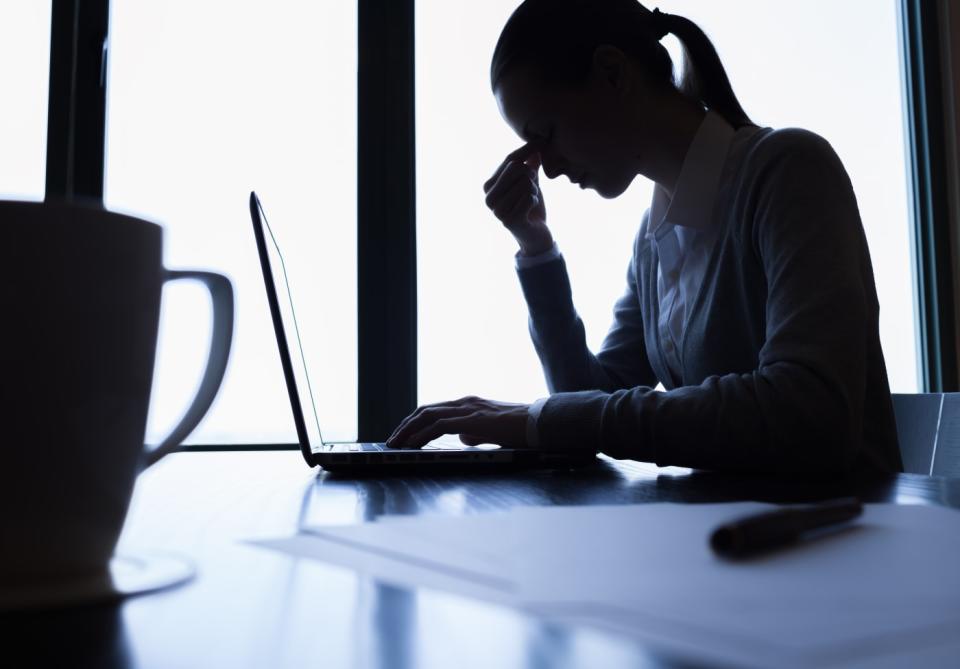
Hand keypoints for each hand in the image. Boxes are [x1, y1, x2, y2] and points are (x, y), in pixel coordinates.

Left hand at [386, 396, 530, 449]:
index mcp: (469, 404)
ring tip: (396, 443)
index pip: (434, 410)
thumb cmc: (521, 429)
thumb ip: (475, 433)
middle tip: (392, 439)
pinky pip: (440, 425)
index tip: (403, 434)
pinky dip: (423, 434)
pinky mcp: (473, 420)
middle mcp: (465, 402)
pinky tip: (413, 443)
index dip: (415, 421)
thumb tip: (462, 438)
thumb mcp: (492, 431)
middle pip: (425, 410)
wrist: (540, 424)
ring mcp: (468, 409)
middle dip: (405, 425)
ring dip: (408, 429)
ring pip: (428, 415)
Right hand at [483, 144, 552, 255]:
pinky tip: (531, 209)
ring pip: (526, 183)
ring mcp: (497, 210)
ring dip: (534, 191)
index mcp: (489, 186)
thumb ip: (530, 164)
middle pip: (517, 168)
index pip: (509, 160)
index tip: (540, 142)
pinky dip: (535, 201)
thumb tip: (536, 143)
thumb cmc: (530, 207)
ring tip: (530, 201)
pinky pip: (529, 197)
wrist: (535, 235)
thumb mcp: (530, 182)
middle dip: (531, 175)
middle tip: (532, 188)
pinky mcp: (509, 221)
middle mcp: (488, 198)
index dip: (526, 151)